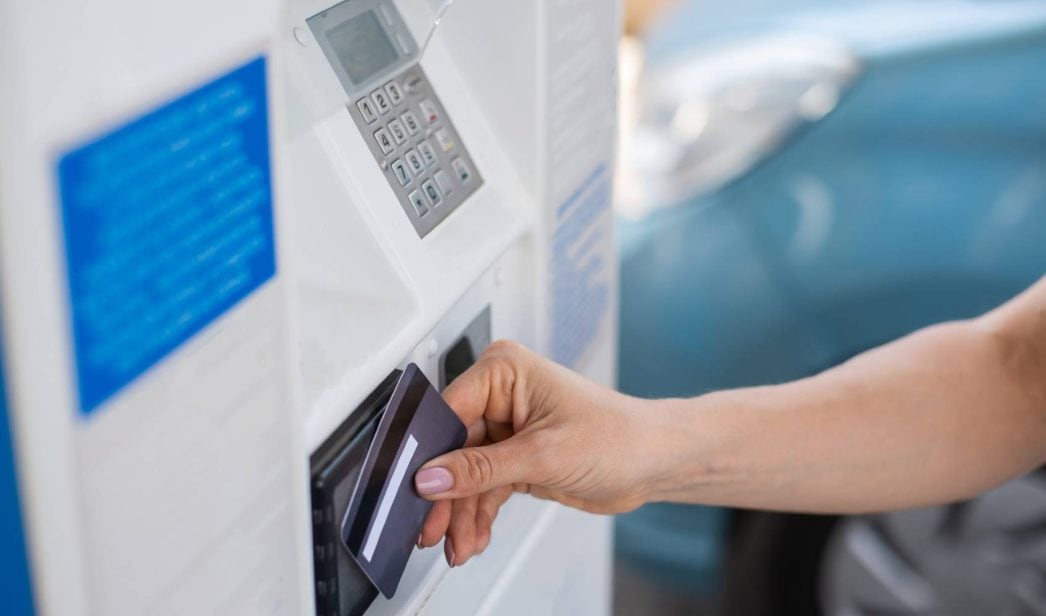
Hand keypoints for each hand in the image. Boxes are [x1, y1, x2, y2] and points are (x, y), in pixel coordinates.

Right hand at [413, 340, 657, 566]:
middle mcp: (503, 394)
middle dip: (446, 494)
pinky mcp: (515, 455)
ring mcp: (507, 426)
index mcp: (505, 371)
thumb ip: (480, 469)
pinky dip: (478, 514)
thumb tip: (432, 477)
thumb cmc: (619, 436)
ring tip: (458, 543)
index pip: (449, 411)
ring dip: (461, 512)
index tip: (415, 487)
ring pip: (465, 474)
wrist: (655, 462)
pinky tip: (474, 536)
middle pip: (453, 448)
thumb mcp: (543, 454)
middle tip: (432, 527)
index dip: (430, 453)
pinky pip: (483, 486)